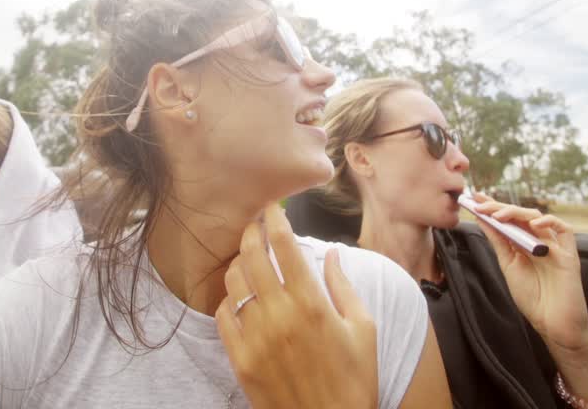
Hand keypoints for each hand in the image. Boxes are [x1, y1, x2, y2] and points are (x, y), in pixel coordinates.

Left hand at [215, 203, 376, 408]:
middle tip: (254, 226)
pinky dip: (229, 300)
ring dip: (239, 264)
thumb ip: (344, 286)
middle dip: (250, 232)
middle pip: (252, 256)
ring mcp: (255, 338)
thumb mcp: (363, 329)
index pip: (284, 245)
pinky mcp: (240, 360)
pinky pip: (223, 316)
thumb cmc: (355, 380)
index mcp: (312, 304)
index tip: (272, 207)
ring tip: (248, 261)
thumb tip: (331, 252)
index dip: (274, 218)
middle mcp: (280, 315)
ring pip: (234, 282)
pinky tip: (241, 298)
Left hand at [468, 192, 587, 353]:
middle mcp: (538, 242)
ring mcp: (554, 246)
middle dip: (500, 207)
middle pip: (520, 216)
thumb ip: (499, 242)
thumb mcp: (509, 266)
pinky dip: (550, 223)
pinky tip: (534, 224)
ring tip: (498, 215)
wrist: (553, 324)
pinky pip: (564, 230)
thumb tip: (483, 220)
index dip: (493, 207)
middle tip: (481, 205)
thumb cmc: (533, 299)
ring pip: (538, 218)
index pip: (508, 220)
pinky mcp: (569, 254)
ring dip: (517, 213)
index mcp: (523, 245)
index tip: (474, 198)